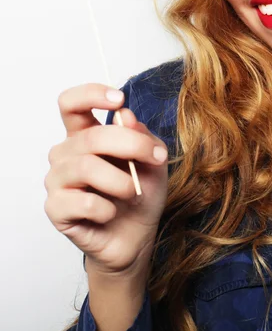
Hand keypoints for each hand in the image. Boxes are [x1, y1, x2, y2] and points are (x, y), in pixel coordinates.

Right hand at [44, 84, 168, 278]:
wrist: (137, 235)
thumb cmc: (143, 192)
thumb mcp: (154, 159)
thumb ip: (142, 135)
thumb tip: (125, 115)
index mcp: (86, 135)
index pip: (71, 104)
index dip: (90, 95)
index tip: (118, 99)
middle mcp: (67, 154)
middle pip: (90, 136)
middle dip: (131, 145)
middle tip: (156, 159)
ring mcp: (58, 181)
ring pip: (86, 167)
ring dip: (122, 181)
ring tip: (132, 192)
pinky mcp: (56, 209)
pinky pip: (82, 202)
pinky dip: (107, 208)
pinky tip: (111, 213)